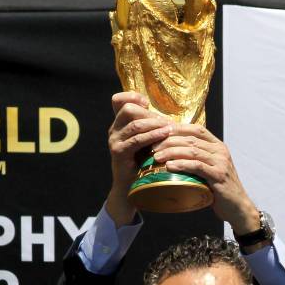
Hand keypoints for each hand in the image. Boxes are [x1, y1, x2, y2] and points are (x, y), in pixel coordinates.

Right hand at [106, 91, 171, 225]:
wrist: (132, 187)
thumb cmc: (143, 163)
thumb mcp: (146, 142)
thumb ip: (151, 127)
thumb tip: (168, 116)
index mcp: (119, 124)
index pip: (119, 100)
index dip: (132, 97)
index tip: (148, 103)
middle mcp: (114, 129)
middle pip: (128, 109)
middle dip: (150, 113)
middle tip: (166, 121)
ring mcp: (114, 140)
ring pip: (134, 123)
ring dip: (154, 124)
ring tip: (170, 127)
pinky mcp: (119, 152)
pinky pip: (136, 139)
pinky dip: (152, 136)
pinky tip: (164, 135)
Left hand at [152, 124, 260, 234]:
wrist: (237, 207)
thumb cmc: (219, 189)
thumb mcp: (209, 169)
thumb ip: (197, 160)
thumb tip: (172, 154)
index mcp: (217, 146)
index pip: (196, 129)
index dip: (177, 128)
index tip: (160, 132)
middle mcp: (220, 151)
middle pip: (191, 138)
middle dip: (169, 140)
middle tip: (153, 147)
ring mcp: (220, 162)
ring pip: (192, 150)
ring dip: (172, 151)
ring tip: (156, 156)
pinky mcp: (218, 175)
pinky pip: (197, 166)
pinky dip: (182, 164)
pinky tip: (169, 166)